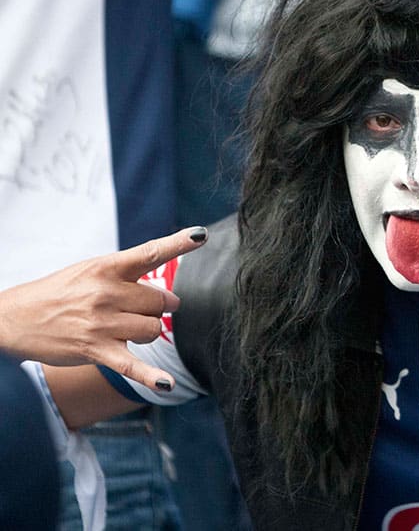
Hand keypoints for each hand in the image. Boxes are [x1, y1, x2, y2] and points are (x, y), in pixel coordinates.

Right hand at [0, 227, 207, 391]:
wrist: (16, 318)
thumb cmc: (61, 293)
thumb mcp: (91, 272)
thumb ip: (129, 277)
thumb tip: (167, 296)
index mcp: (107, 267)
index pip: (150, 252)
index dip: (178, 243)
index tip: (200, 235)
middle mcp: (106, 293)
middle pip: (160, 302)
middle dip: (159, 308)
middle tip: (142, 308)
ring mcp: (102, 323)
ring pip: (153, 329)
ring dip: (147, 331)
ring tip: (123, 328)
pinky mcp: (95, 350)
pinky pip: (130, 365)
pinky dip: (149, 376)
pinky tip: (165, 383)